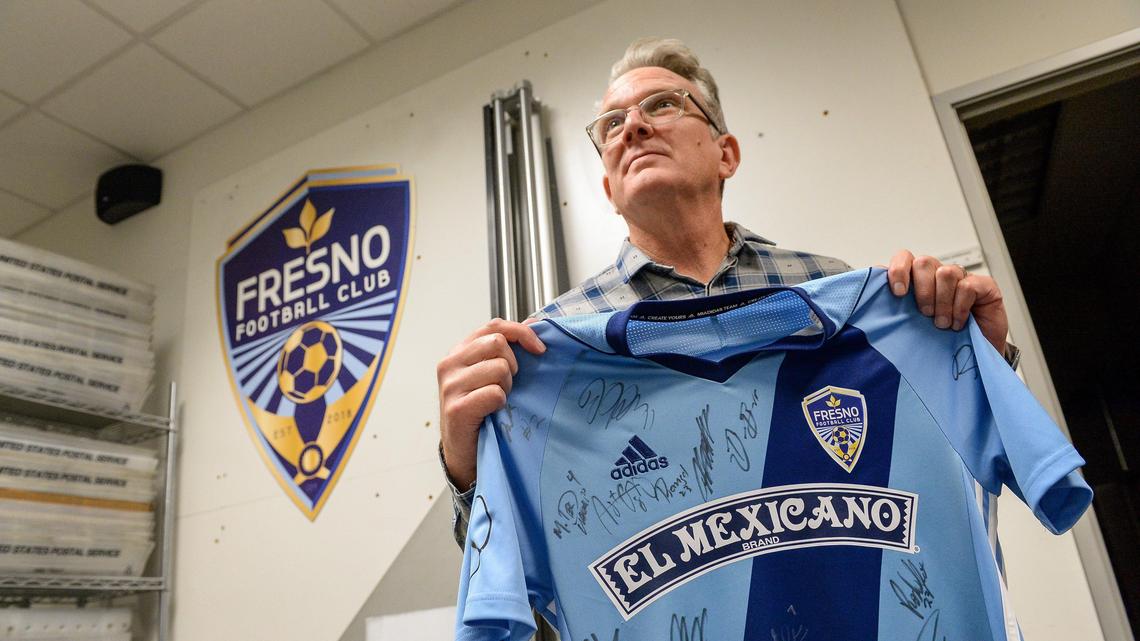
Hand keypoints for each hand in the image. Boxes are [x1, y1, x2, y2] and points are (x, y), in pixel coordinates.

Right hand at [437, 318, 545, 488]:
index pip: (494, 325)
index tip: (539, 349)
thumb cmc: (480, 411)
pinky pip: (495, 393)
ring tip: (497, 400)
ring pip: (500, 368)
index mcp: (460, 351)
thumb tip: (533, 323)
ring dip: (507, 386)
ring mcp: (451, 386)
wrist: (464, 450)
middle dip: (512, 365)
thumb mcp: (490, 374)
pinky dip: (501, 403)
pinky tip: (492, 412)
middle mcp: (450, 364)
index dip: (521, 332)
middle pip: (498, 343)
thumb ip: (506, 349)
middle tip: (508, 385)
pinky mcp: (457, 408)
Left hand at [886, 251, 1008, 354]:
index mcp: (917, 280)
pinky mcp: (984, 285)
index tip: (898, 293)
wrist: (973, 355)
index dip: (898, 271)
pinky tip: (959, 323)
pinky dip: (960, 308)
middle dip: (922, 290)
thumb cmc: (940, 339)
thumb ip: (892, 311)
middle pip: (924, 262)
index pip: (903, 259)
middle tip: (925, 314)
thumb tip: (867, 301)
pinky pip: (967, 286)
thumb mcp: (911, 326)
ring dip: (943, 302)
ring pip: (946, 273)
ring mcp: (962, 277)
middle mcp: (938, 275)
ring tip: (943, 324)